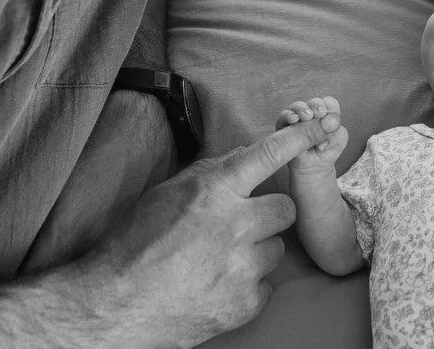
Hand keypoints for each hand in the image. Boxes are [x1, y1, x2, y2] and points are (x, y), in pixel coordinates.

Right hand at [73, 113, 339, 346]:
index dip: (298, 138)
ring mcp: (243, 267)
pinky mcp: (244, 303)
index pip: (268, 155)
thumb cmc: (134, 243)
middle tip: (242, 225)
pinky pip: (267, 285)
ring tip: (221, 260)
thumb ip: (210, 173)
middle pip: (286, 208)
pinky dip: (249, 285)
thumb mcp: (167, 193)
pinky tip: (219, 284)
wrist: (115, 305)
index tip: (318, 127)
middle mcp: (236, 225)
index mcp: (215, 191)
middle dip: (268, 213)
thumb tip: (245, 157)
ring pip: (277, 248)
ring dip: (258, 251)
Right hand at [276, 96, 347, 173]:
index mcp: (327, 115)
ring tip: (306, 116)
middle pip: (313, 103)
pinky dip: (288, 115)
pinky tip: (293, 119)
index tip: (328, 113)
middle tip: (319, 112)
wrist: (313, 169)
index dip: (329, 106)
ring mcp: (298, 120)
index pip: (329, 103)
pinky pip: (283, 118)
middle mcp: (312, 115)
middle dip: (316, 105)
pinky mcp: (284, 127)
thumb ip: (337, 130)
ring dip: (302, 109)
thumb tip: (328, 120)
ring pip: (297, 107)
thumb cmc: (326, 153)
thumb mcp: (338, 141)